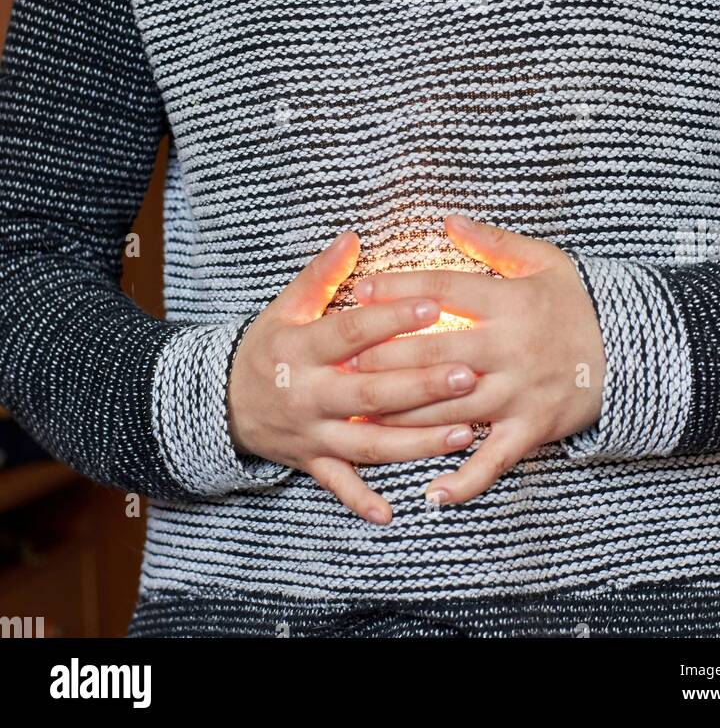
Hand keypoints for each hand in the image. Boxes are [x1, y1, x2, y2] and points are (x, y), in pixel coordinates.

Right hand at [227, 230, 480, 523]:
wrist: (222, 401)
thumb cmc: (267, 346)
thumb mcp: (286, 306)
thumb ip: (321, 275)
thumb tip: (352, 237)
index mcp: (301, 348)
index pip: (350, 333)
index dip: (391, 318)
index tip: (434, 304)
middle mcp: (308, 394)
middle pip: (370, 392)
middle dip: (421, 385)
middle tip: (469, 374)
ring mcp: (311, 433)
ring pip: (369, 443)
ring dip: (417, 442)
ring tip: (467, 432)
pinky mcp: (311, 463)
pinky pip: (339, 486)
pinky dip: (362, 501)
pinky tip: (396, 512)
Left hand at [349, 215, 605, 505]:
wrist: (632, 351)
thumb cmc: (577, 302)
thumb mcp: (543, 260)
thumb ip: (493, 243)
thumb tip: (448, 220)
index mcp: (509, 302)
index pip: (443, 291)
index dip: (399, 290)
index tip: (361, 291)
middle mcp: (510, 349)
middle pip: (436, 352)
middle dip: (386, 357)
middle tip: (342, 359)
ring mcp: (519, 393)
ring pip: (451, 408)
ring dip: (404, 416)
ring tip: (361, 419)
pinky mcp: (531, 430)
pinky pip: (493, 461)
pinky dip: (463, 480)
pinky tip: (430, 492)